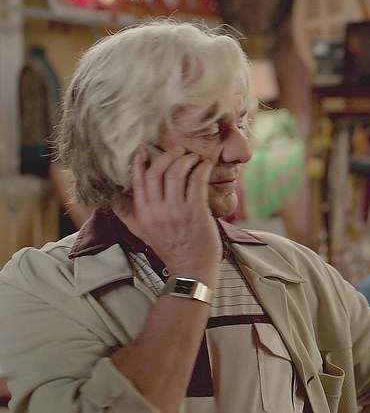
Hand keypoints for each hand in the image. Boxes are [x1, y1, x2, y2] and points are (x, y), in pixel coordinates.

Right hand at [118, 146, 222, 285]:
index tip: (144, 149)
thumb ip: (128, 213)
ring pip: (176, 173)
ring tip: (193, 157)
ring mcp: (175, 211)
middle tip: (178, 149)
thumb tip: (113, 196)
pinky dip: (202, 169)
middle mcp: (155, 211)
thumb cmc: (170, 248)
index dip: (139, 161)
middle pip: (156, 172)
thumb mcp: (141, 232)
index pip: (137, 181)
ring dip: (186, 159)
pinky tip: (206, 165)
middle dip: (167, 155)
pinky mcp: (195, 212)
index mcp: (140, 214)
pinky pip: (197, 181)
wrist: (191, 269)